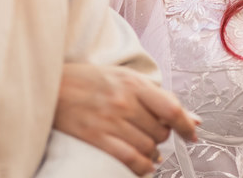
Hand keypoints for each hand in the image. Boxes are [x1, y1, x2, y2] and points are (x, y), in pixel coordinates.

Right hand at [55, 64, 199, 174]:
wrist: (51, 83)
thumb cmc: (88, 79)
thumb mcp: (124, 77)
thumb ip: (156, 96)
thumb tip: (191, 117)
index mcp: (133, 83)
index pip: (171, 109)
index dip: (186, 125)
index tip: (192, 134)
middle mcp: (124, 102)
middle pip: (160, 131)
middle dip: (163, 136)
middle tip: (156, 134)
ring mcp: (110, 120)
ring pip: (147, 146)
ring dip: (153, 152)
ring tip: (150, 151)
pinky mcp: (96, 137)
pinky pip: (129, 158)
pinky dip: (142, 166)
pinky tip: (144, 165)